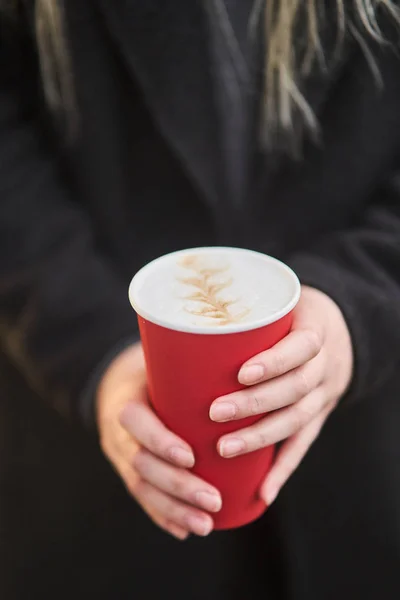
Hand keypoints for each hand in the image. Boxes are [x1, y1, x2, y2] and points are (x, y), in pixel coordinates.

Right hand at [97, 343, 221, 539]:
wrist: (119, 384)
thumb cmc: (155, 369)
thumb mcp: (166, 358)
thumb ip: (196, 360)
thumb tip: (247, 344)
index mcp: (128, 399)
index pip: (136, 422)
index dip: (160, 441)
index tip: (192, 456)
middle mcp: (120, 431)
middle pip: (140, 464)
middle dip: (177, 486)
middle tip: (214, 500)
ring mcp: (122, 454)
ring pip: (141, 487)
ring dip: (174, 509)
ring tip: (206, 525)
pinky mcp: (130, 470)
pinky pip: (142, 497)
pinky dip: (163, 515)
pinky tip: (185, 531)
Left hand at [209, 286, 352, 505]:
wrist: (340, 334)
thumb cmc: (291, 317)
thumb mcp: (280, 304)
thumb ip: (244, 315)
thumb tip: (177, 321)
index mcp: (315, 329)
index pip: (302, 346)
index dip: (275, 362)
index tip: (241, 373)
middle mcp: (324, 366)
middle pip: (296, 388)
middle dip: (256, 403)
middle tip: (215, 412)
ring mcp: (323, 394)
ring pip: (298, 420)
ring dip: (262, 438)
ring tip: (226, 448)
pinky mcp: (318, 417)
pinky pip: (303, 446)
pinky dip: (283, 470)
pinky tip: (263, 492)